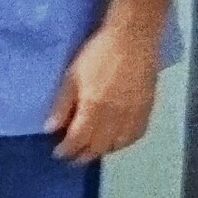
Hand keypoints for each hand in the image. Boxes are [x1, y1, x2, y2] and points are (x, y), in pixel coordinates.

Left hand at [45, 11, 166, 162]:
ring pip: (118, 144)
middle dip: (83, 155)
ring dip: (103, 151)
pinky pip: (136, 135)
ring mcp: (133, 114)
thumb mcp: (71, 76)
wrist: (133, 39)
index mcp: (94, 109)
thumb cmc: (98, 54)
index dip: (67, 150)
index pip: (78, 140)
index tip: (58, 153)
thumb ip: (62, 105)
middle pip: (99, 146)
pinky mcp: (147, 108)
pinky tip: (116, 141)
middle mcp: (115, 117)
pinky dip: (124, 143)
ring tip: (92, 150)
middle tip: (72, 158)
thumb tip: (50, 129)